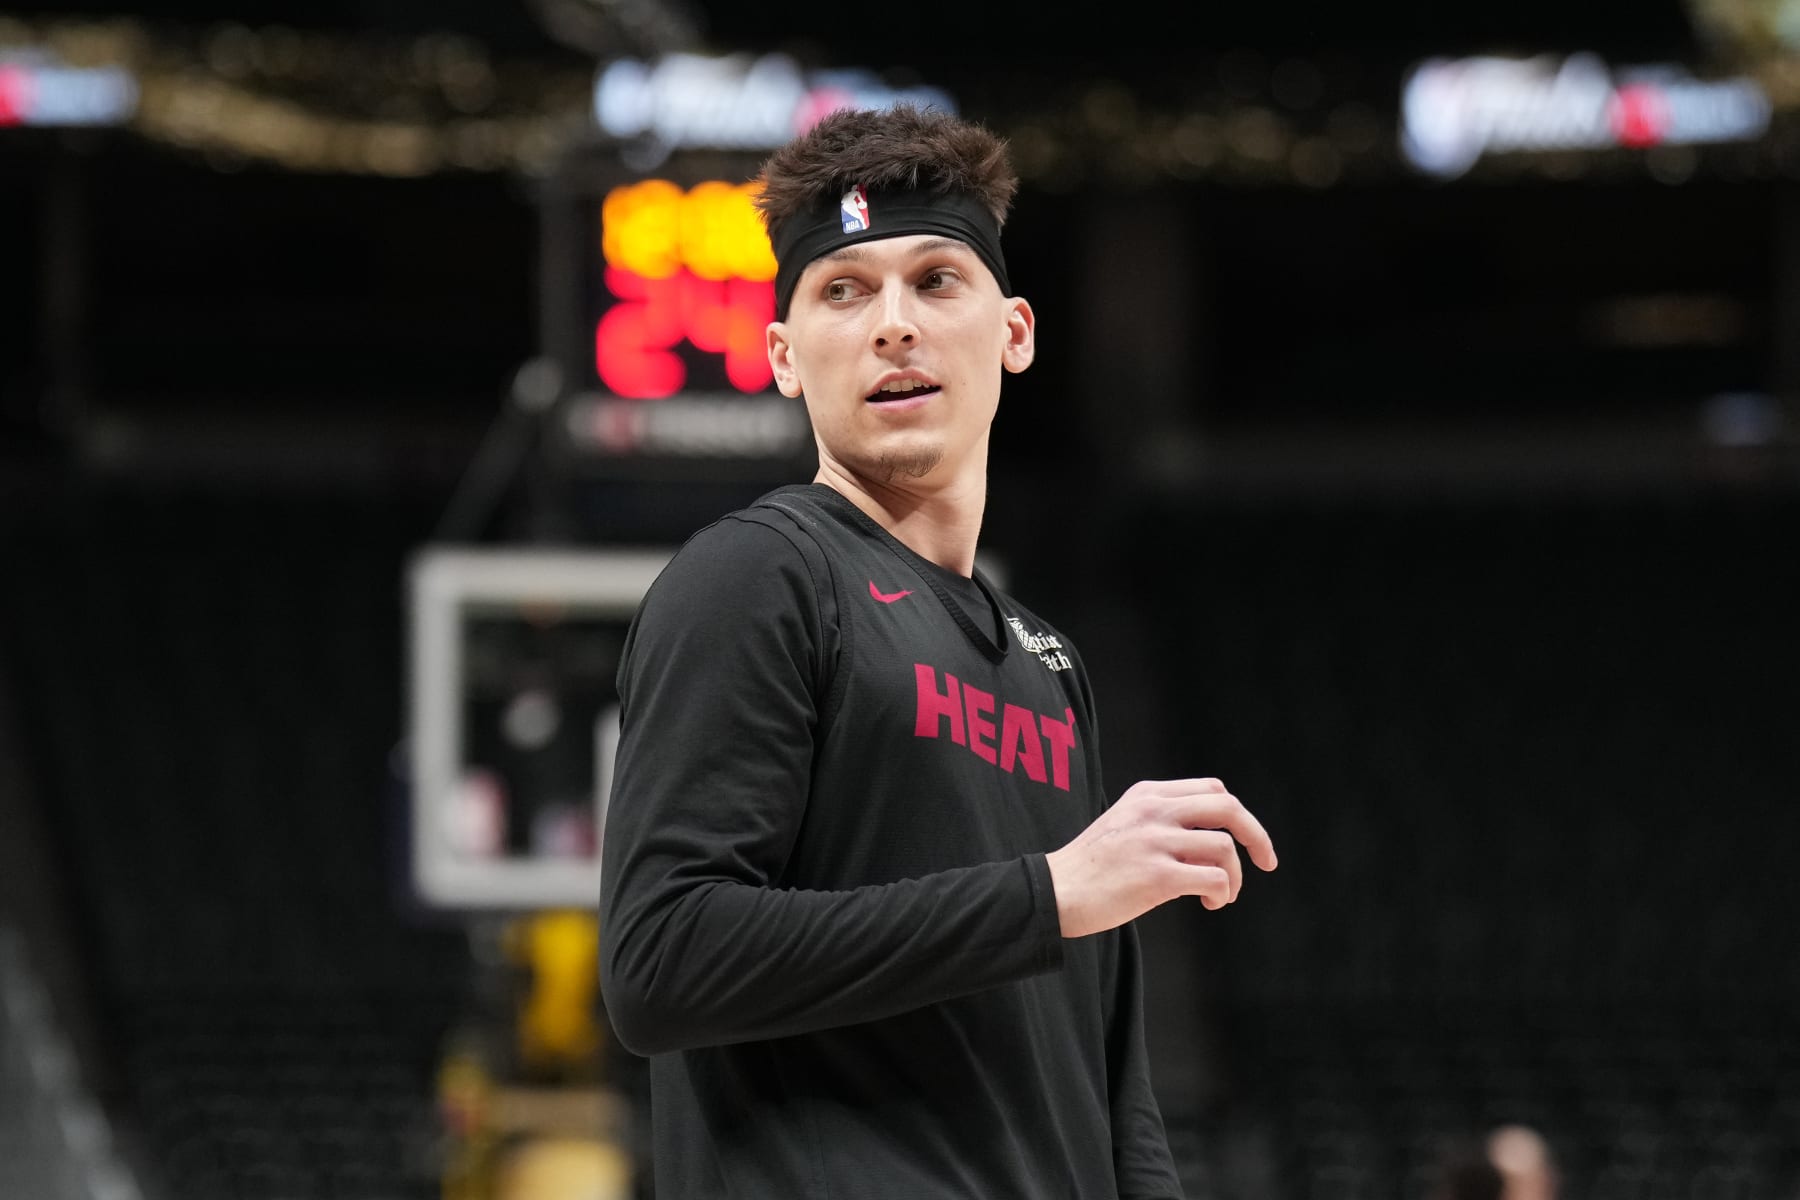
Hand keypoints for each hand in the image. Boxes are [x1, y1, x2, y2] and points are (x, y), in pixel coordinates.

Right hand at [1044, 778, 1277, 937]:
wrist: (1055, 893)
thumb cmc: (1092, 867)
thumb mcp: (1126, 824)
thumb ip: (1164, 821)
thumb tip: (1217, 842)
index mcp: (1147, 794)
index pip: (1211, 789)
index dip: (1237, 815)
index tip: (1245, 840)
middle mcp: (1153, 810)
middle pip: (1228, 808)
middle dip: (1257, 836)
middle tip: (1267, 862)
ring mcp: (1154, 841)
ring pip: (1224, 848)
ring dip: (1234, 877)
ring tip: (1220, 896)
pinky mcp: (1156, 876)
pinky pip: (1214, 878)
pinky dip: (1222, 893)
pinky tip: (1210, 902)